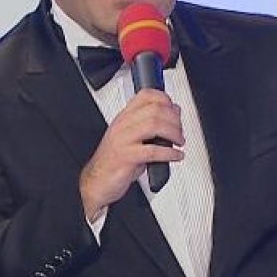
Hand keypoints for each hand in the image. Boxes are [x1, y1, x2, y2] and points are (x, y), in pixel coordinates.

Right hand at [79, 89, 184, 220]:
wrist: (96, 181)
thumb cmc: (114, 161)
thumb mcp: (131, 138)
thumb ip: (150, 125)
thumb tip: (173, 115)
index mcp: (124, 117)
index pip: (145, 95)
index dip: (165, 99)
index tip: (175, 109)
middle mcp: (123, 125)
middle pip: (154, 109)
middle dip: (174, 119)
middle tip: (179, 130)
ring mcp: (123, 140)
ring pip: (154, 125)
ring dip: (173, 133)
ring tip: (178, 142)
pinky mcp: (126, 157)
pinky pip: (153, 150)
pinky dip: (170, 153)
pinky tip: (176, 156)